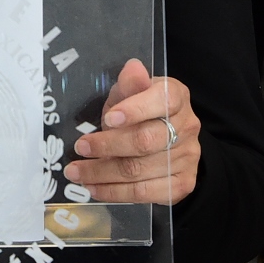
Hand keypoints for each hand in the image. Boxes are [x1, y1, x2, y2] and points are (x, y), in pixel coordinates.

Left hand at [62, 58, 201, 203]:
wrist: (168, 139)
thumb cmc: (141, 110)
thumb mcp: (131, 92)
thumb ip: (129, 84)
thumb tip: (133, 68)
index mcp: (176, 96)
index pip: (161, 101)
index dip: (135, 110)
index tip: (108, 118)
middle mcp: (187, 126)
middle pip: (146, 141)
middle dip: (108, 146)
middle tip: (80, 147)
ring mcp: (187, 157)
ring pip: (140, 171)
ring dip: (102, 174)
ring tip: (76, 172)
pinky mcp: (182, 184)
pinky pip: (145, 193)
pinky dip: (115, 192)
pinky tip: (94, 188)